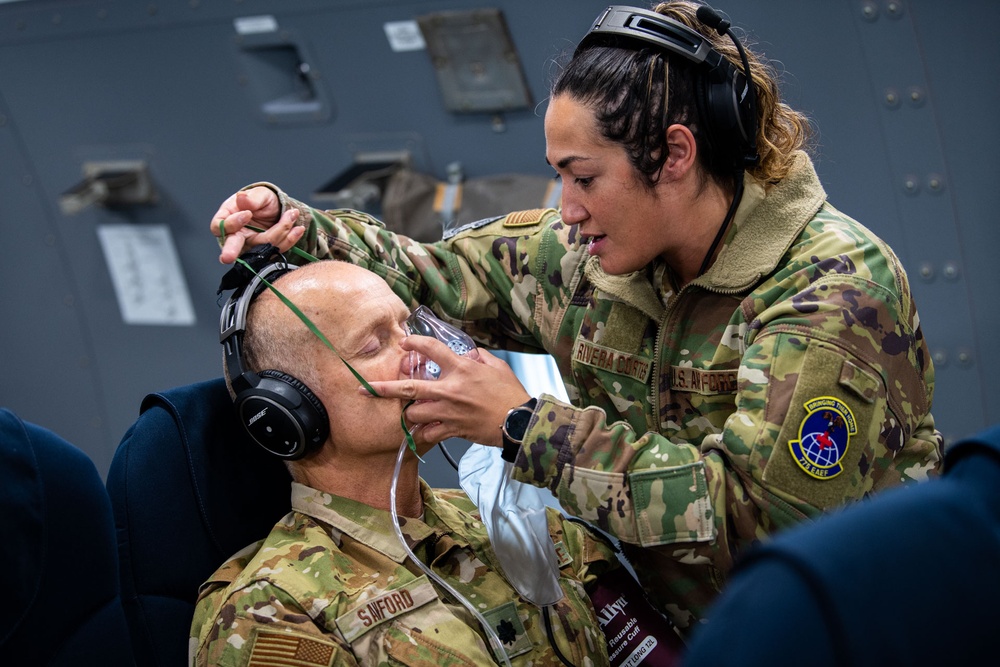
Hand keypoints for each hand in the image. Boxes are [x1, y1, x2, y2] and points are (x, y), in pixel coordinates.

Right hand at [211, 187, 305, 263]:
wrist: (277, 208)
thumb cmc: (262, 200)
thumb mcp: (259, 194)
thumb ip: (252, 198)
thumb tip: (241, 197)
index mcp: (227, 218)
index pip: (219, 226)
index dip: (232, 223)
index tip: (247, 214)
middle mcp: (237, 235)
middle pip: (231, 247)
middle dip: (230, 251)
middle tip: (227, 258)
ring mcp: (251, 246)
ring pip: (262, 247)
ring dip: (280, 233)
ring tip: (292, 215)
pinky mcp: (266, 252)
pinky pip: (277, 250)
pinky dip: (289, 239)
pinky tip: (298, 229)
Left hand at [364, 336, 530, 446]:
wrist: (519, 421)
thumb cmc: (510, 393)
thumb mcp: (496, 366)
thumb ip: (478, 357)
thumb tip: (466, 354)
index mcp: (461, 369)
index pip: (432, 350)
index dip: (415, 343)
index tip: (404, 342)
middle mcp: (450, 390)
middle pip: (409, 388)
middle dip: (384, 389)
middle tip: (365, 388)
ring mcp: (449, 412)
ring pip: (415, 414)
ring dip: (408, 413)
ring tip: (406, 413)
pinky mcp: (453, 430)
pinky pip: (429, 434)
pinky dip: (423, 434)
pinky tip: (422, 432)